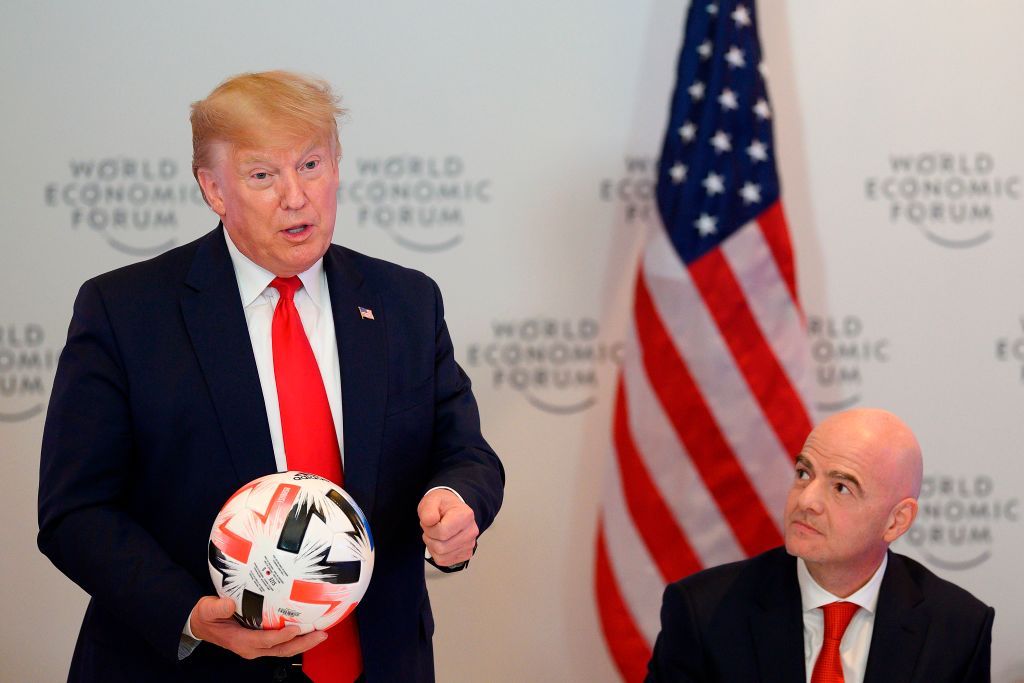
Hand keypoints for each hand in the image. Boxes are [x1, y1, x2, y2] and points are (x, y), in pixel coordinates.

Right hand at [189, 596, 326, 659]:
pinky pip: (282, 642)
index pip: (264, 641)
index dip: (281, 636)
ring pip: (285, 648)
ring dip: (303, 642)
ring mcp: (258, 646)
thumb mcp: (207, 609)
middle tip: (321, 634)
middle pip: (282, 649)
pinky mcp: (261, 641)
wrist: (202, 625)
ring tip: (321, 633)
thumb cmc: (206, 616)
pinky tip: (308, 627)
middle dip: (303, 644)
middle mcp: (252, 647)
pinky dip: (296, 637)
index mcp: (240, 641)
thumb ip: (217, 608)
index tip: (295, 627)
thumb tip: (229, 604)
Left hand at [417, 489, 478, 567]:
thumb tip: (430, 521)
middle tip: (431, 528)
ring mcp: (470, 544)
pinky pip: (444, 561)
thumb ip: (428, 509)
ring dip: (432, 546)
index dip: (429, 529)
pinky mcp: (466, 554)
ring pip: (441, 556)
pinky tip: (440, 541)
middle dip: (430, 538)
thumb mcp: (431, 500)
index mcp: (465, 515)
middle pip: (441, 547)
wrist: (452, 510)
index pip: (442, 532)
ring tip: (436, 534)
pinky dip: (437, 553)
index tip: (430, 521)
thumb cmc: (443, 506)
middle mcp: (471, 531)